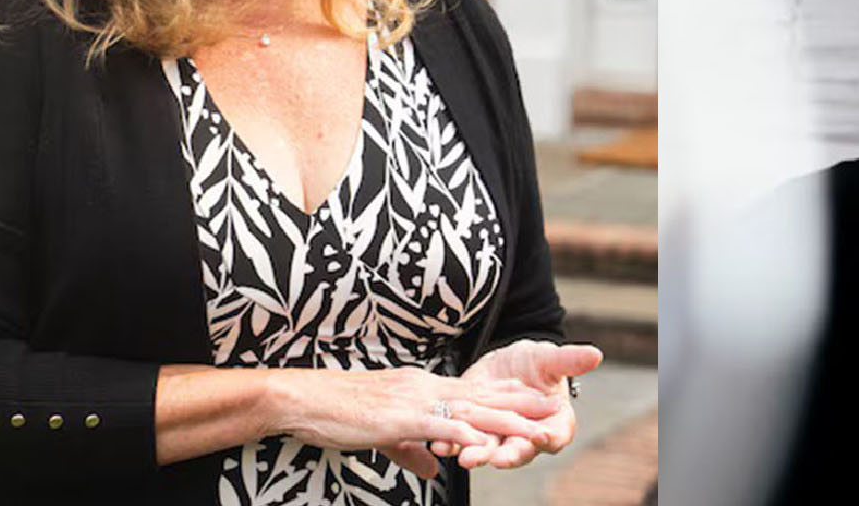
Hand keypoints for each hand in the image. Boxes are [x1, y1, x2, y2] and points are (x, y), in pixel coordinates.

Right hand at [268, 364, 560, 467]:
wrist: (306, 400)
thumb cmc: (339, 414)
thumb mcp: (384, 433)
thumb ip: (412, 449)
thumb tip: (433, 469)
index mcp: (422, 388)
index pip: (472, 390)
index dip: (505, 394)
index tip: (535, 396)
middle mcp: (425, 388)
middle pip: (482, 397)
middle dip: (519, 404)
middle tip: (551, 408)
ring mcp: (415, 400)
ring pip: (470, 410)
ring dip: (505, 420)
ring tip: (535, 427)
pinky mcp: (400, 417)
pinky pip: (440, 426)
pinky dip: (465, 435)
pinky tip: (487, 442)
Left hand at [428, 340, 603, 470]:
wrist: (505, 364)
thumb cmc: (536, 363)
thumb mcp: (550, 358)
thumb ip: (570, 360)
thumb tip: (596, 354)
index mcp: (553, 423)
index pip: (555, 435)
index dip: (548, 437)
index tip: (541, 436)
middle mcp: (526, 437)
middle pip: (520, 450)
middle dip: (507, 456)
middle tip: (496, 459)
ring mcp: (499, 437)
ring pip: (490, 451)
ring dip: (477, 455)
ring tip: (465, 458)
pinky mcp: (474, 431)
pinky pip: (463, 442)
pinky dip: (451, 444)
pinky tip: (440, 444)